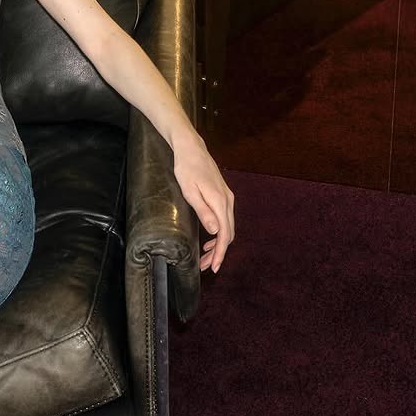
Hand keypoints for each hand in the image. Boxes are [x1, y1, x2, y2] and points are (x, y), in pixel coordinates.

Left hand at [173, 137, 235, 272]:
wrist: (191, 148)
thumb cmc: (186, 168)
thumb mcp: (189, 191)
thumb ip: (203, 211)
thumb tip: (215, 231)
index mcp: (219, 202)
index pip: (224, 234)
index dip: (221, 253)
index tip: (214, 267)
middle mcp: (227, 201)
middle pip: (228, 233)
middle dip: (219, 253)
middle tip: (206, 266)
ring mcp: (227, 198)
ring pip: (228, 227)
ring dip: (219, 244)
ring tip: (206, 257)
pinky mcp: (223, 195)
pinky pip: (225, 219)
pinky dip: (219, 233)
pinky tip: (209, 239)